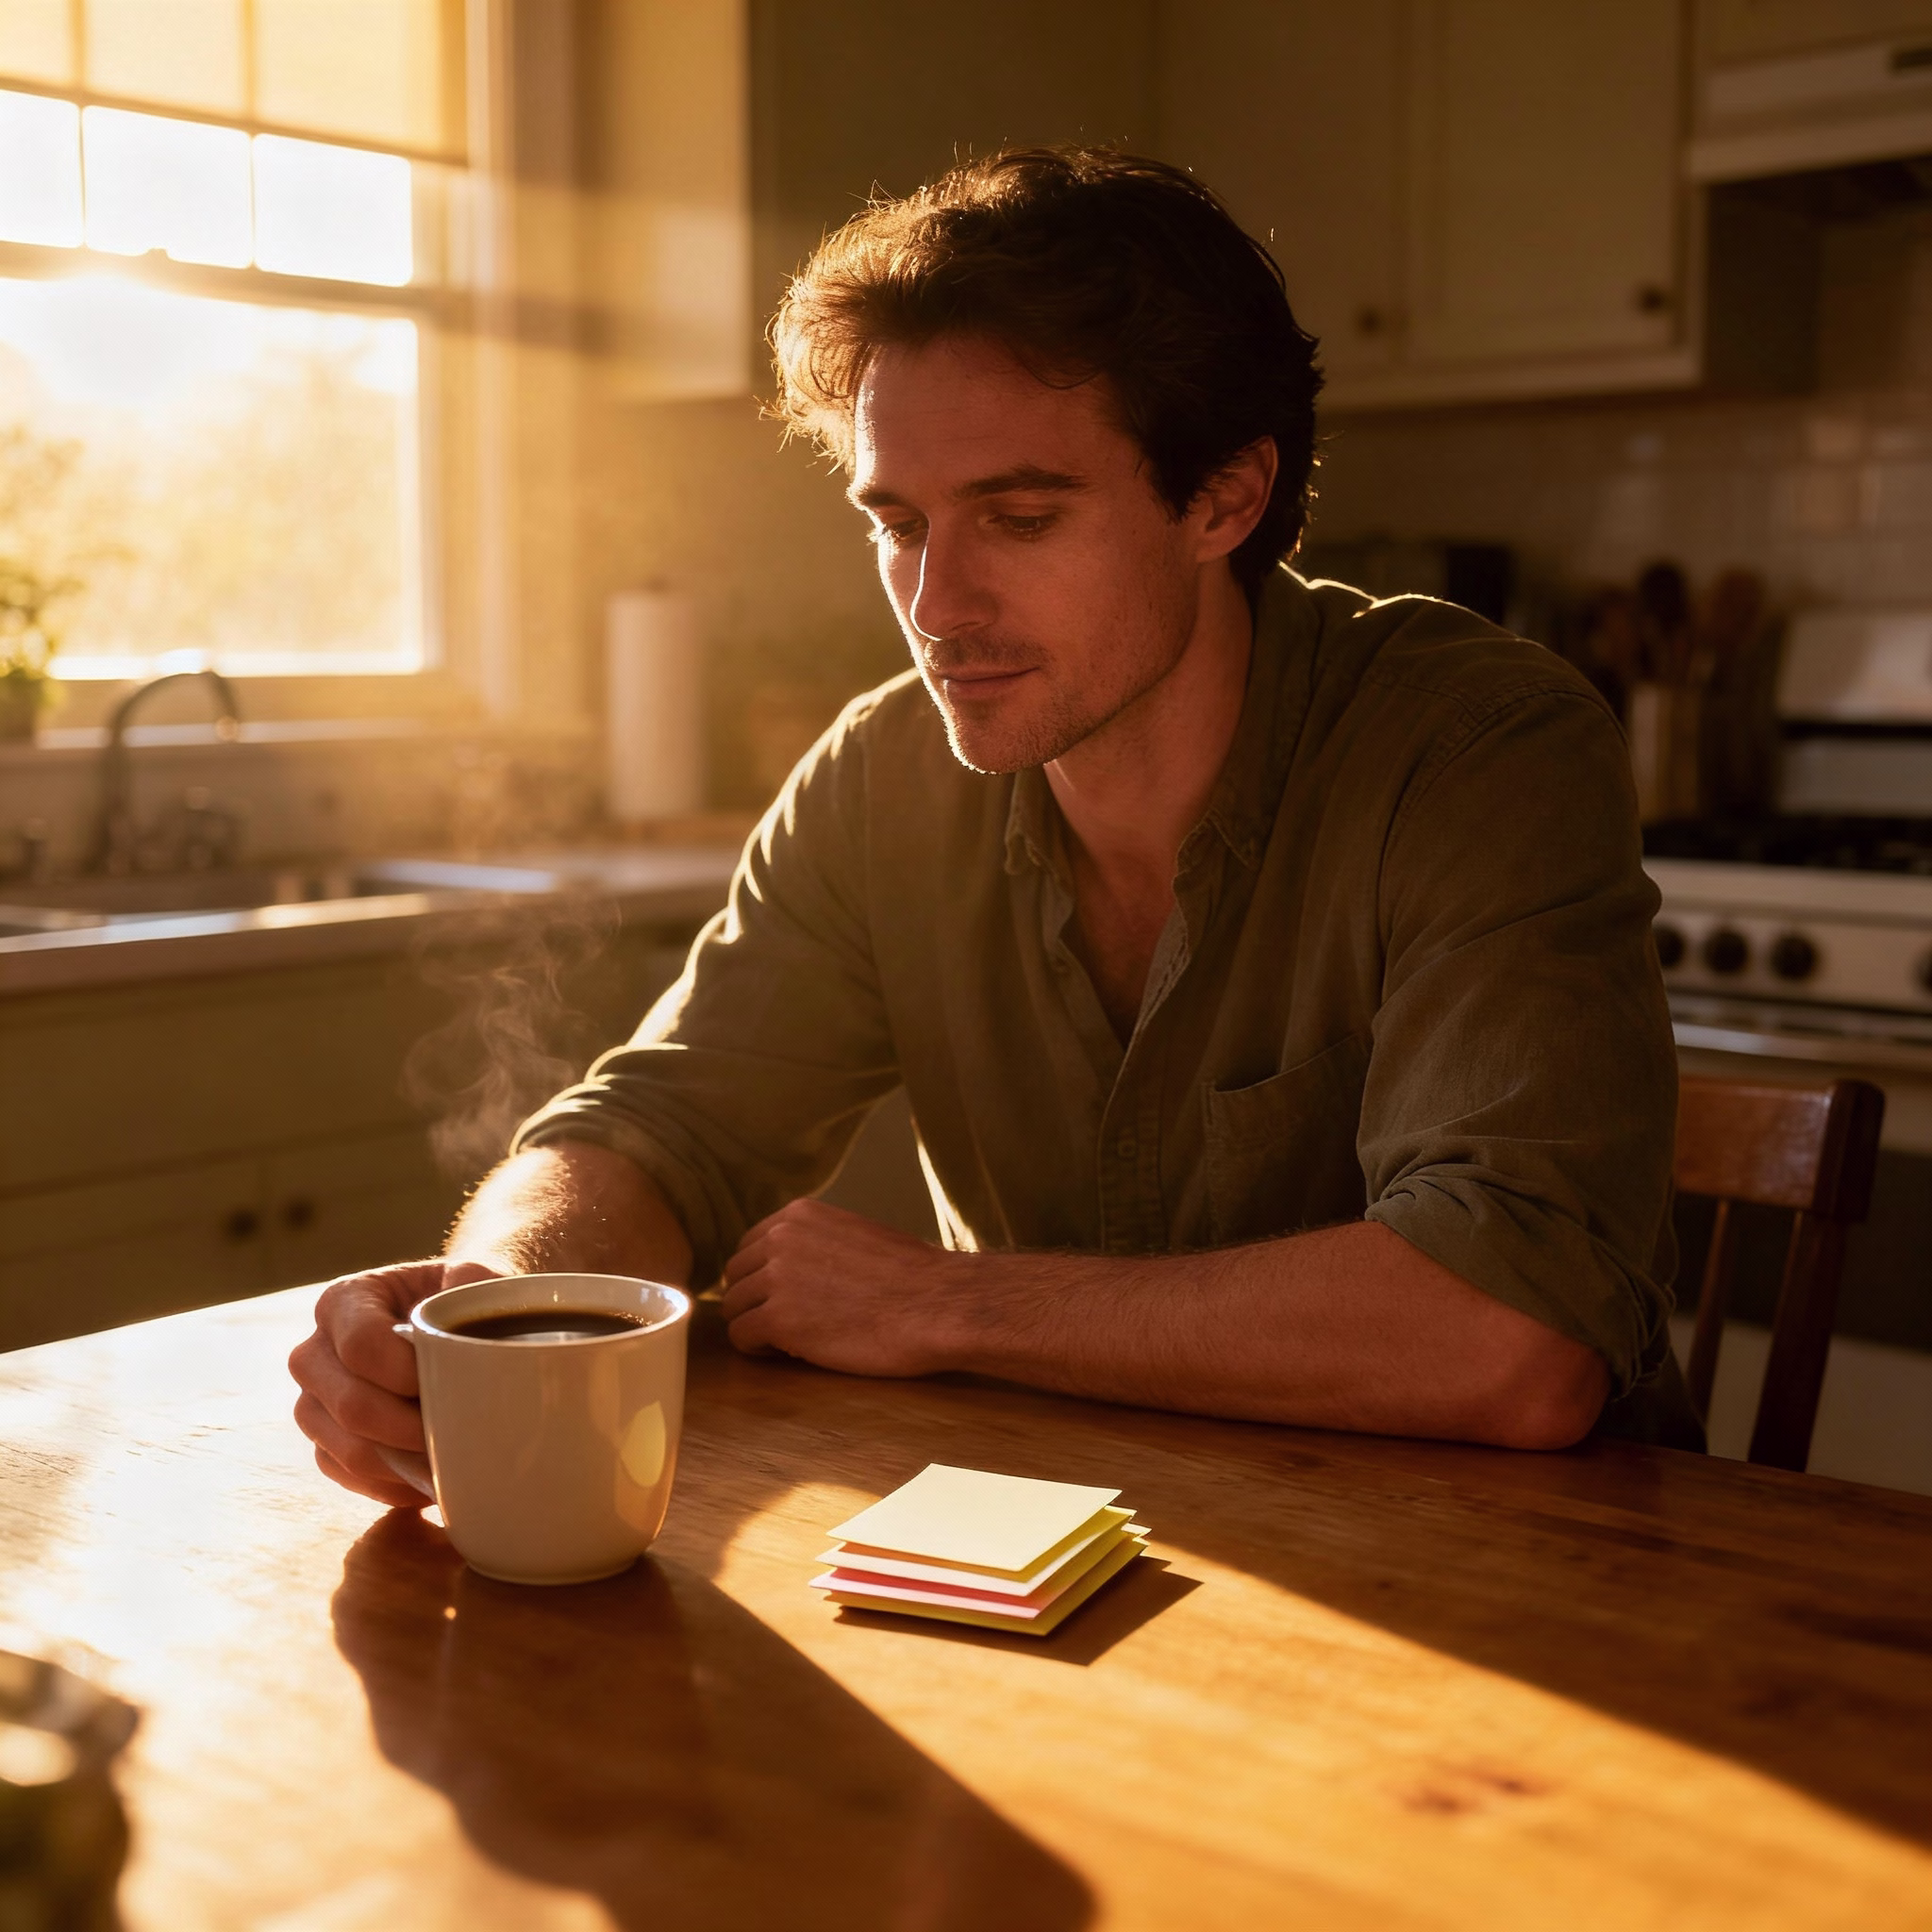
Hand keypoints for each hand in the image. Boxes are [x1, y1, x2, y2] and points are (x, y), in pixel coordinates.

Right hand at [289, 1257, 499, 1507]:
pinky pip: (349, 1477)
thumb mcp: (472, 1275)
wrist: (450, 1321)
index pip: (361, 1345)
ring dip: (405, 1463)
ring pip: (346, 1450)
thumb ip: (474, 1278)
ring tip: (455, 1458)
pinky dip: (395, 1484)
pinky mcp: (325, 1443)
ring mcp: (314, 1403)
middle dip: (411, 1428)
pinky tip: (435, 1475)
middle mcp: (315, 1353)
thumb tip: (468, 1308)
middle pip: (349, 1405)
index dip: (407, 1373)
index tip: (454, 1383)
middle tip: (462, 1433)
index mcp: (344, 1301)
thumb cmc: (460, 1297)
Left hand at [718, 1199, 966, 1378]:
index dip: (763, 1276)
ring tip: (792, 1341)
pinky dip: (759, 1350)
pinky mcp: (778, 1319)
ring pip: (734, 1307)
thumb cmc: (912, 1277)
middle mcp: (780, 1238)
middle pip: (736, 1276)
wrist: (937, 1304)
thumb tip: (796, 1266)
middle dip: (755, 1300)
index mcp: (799, 1214)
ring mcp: (776, 1278)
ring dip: (757, 1326)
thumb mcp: (855, 1234)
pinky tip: (790, 1353)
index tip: (784, 1297)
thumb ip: (816, 1241)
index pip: (750, 1245)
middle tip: (787, 1323)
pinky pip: (742, 1337)